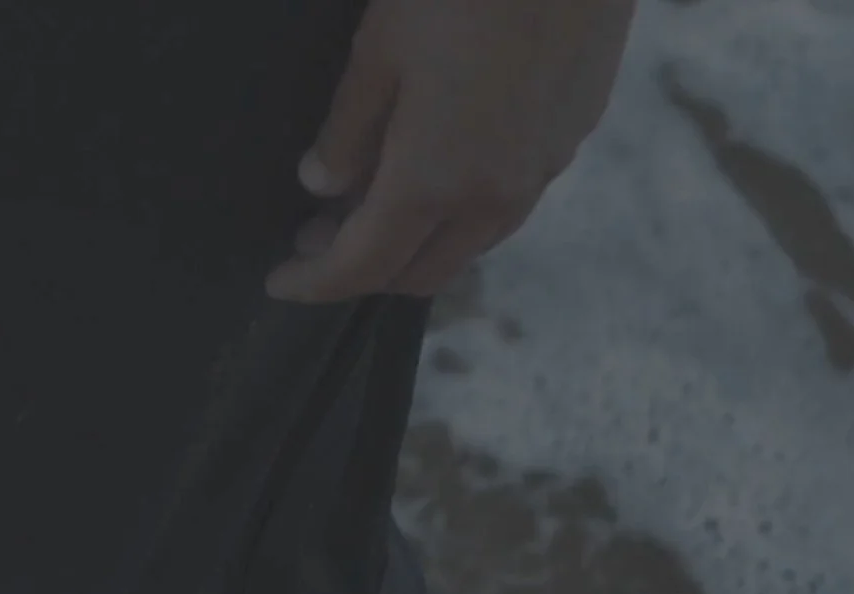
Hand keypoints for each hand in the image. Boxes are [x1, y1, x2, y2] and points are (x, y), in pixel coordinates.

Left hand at [266, 0, 637, 303]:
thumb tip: (324, 184)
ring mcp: (542, 170)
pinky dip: (461, 208)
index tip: (280, 280)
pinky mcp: (573, 136)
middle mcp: (494, 197)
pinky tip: (440, 165)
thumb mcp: (380, 51)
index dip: (314, 282)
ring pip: (470, 243)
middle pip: (420, 273)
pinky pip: (507, 202)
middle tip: (318, 233)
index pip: (362, 267)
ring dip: (417, 241)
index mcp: (433, 183)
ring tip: (373, 198)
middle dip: (363, 269)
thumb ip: (347, 130)